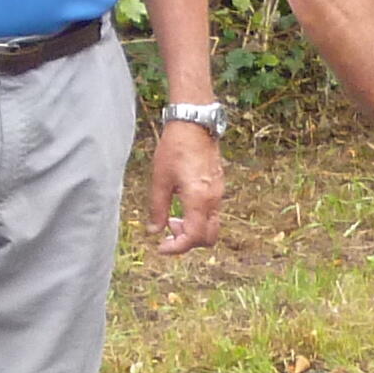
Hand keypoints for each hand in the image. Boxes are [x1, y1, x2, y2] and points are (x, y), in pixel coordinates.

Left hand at [150, 116, 224, 252]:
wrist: (194, 124)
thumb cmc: (175, 149)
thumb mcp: (160, 180)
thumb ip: (158, 208)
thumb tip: (154, 230)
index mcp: (198, 200)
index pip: (193, 237)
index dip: (176, 248)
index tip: (161, 247)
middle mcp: (213, 200)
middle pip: (208, 237)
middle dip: (188, 241)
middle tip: (168, 230)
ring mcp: (219, 193)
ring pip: (212, 225)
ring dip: (193, 229)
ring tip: (173, 217)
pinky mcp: (218, 186)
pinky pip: (212, 212)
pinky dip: (198, 218)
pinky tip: (182, 204)